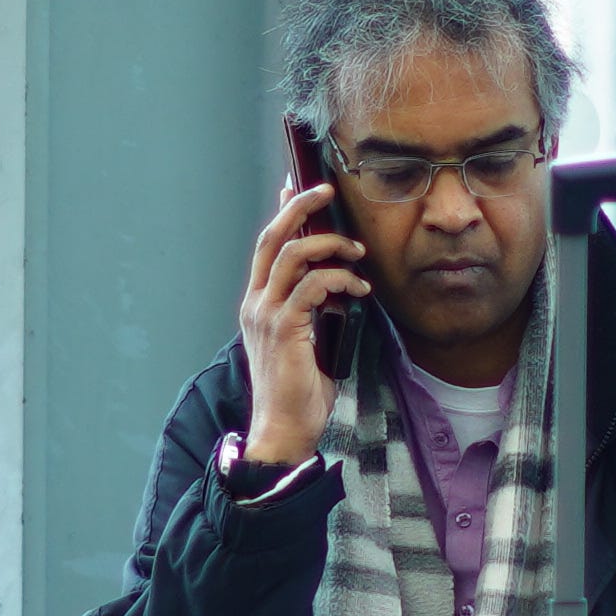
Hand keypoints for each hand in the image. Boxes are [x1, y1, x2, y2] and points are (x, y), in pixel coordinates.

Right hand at [238, 180, 369, 467]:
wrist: (282, 428)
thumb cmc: (297, 390)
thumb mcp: (302, 340)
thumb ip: (309, 309)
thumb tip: (334, 283)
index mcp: (257, 303)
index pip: (266, 246)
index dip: (281, 212)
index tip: (296, 187)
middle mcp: (256, 302)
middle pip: (273, 236)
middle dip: (300, 206)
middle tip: (326, 190)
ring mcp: (267, 314)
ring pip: (294, 253)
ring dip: (331, 245)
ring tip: (358, 253)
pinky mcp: (285, 327)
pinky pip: (314, 285)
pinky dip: (341, 279)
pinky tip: (360, 289)